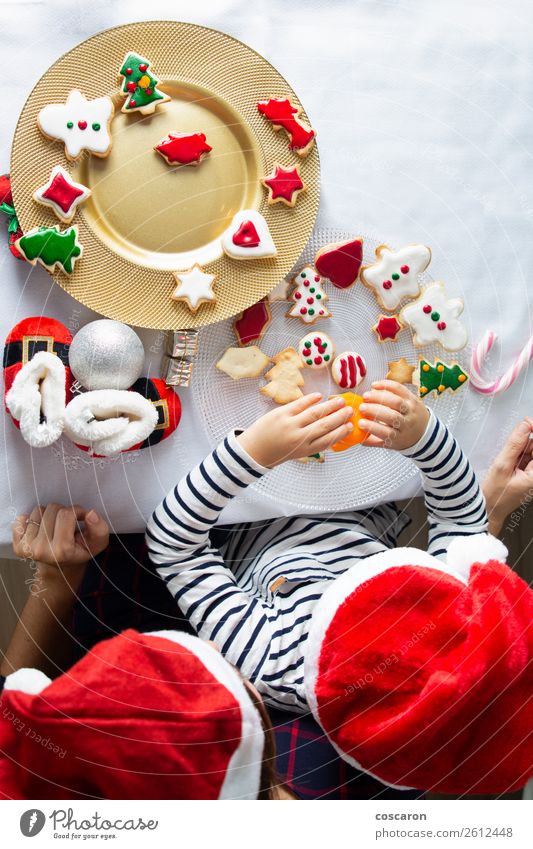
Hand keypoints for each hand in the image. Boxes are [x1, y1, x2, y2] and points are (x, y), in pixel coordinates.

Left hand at [12, 503, 109, 581]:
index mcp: (62, 550)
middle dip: (63, 512)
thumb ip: (100, 529)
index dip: (77, 511)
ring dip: (48, 515)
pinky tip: (41, 530)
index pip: (67, 514)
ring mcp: (28, 548)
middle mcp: (42, 550)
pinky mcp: (18, 546)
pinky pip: (22, 518)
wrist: (60, 569)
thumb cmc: (79, 552)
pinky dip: (33, 520)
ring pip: (38, 510)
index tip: (81, 518)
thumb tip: (90, 513)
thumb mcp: (97, 543)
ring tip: (55, 527)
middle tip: (67, 524)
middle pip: (52, 509)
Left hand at [237, 393, 352, 466]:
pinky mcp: (281, 414)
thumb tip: (332, 432)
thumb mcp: (298, 453)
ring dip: (330, 406)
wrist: (254, 451)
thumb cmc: (277, 452)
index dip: (341, 432)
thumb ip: (313, 444)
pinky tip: (320, 396)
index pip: (328, 440)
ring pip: (315, 414)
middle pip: (325, 426)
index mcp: (305, 450)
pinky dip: (311, 399)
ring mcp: (290, 425)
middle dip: (339, 417)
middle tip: (350, 410)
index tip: (350, 426)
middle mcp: (299, 438)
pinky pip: (299, 404)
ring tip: (340, 400)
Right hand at [358, 380, 429, 450]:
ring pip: (396, 401)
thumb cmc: (402, 437)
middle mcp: (407, 423)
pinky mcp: (412, 398)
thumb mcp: (389, 444)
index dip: (373, 427)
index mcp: (400, 437)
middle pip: (392, 416)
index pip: (387, 433)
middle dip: (375, 410)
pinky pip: (400, 389)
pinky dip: (387, 385)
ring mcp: (411, 409)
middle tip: (361, 407)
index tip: (360, 423)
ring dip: (379, 397)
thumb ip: (372, 441)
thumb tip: (355, 437)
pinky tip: (375, 385)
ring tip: (366, 396)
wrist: (424, 431)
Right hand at [482, 418, 532, 534]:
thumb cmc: (493, 496)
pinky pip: (525, 458)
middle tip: (513, 438)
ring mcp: (531, 476)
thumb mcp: (501, 466)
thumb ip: (514, 445)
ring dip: (520, 447)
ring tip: (506, 457)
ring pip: (531, 452)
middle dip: (526, 440)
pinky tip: (507, 459)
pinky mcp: (525, 475)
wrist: (486, 511)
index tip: (526, 422)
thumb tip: (525, 426)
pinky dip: (517, 454)